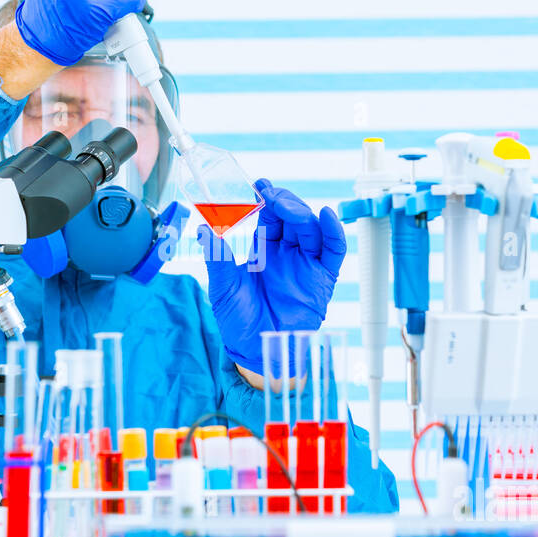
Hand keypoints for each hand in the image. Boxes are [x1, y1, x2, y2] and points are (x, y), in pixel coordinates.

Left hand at [201, 179, 346, 375]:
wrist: (257, 352)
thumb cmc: (239, 321)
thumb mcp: (223, 288)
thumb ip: (217, 258)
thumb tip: (203, 228)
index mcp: (264, 250)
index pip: (268, 216)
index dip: (265, 198)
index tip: (257, 185)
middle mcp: (287, 253)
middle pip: (292, 217)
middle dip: (282, 201)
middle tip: (268, 195)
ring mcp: (306, 264)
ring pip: (311, 228)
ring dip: (301, 212)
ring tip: (285, 206)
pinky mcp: (323, 278)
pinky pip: (334, 250)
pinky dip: (334, 231)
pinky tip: (326, 216)